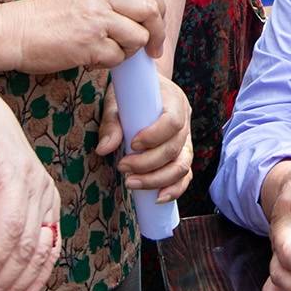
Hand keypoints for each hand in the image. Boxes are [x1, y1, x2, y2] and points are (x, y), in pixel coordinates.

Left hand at [0, 81, 60, 290]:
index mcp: (17, 173)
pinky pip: (49, 249)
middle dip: (5, 281)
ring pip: (44, 252)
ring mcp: (46, 199)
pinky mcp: (46, 208)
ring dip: (22, 285)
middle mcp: (39, 187)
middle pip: (29, 245)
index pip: (10, 227)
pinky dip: (37, 278)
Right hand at [10, 0, 165, 72]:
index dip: (158, 8)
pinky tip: (89, 60)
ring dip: (129, 52)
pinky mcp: (88, 44)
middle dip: (157, 34)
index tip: (157, 25)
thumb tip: (141, 16)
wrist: (14, 31)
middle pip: (150, 12)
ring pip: (137, 38)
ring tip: (107, 53)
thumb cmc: (45, 17)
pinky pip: (116, 58)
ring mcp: (96, 20)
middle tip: (153, 51)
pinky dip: (108, 63)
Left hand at [111, 76, 193, 203]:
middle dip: (148, 164)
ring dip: (157, 180)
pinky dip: (174, 189)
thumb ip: (111, 125)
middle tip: (122, 167)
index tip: (131, 144)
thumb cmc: (130, 97)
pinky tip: (156, 198)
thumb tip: (103, 150)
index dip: (154, 137)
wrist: (143, 93)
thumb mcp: (117, 103)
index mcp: (174, 101)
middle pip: (174, 149)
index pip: (173, 122)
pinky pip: (185, 176)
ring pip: (182, 166)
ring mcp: (187, 140)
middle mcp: (185, 121)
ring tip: (131, 183)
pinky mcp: (183, 155)